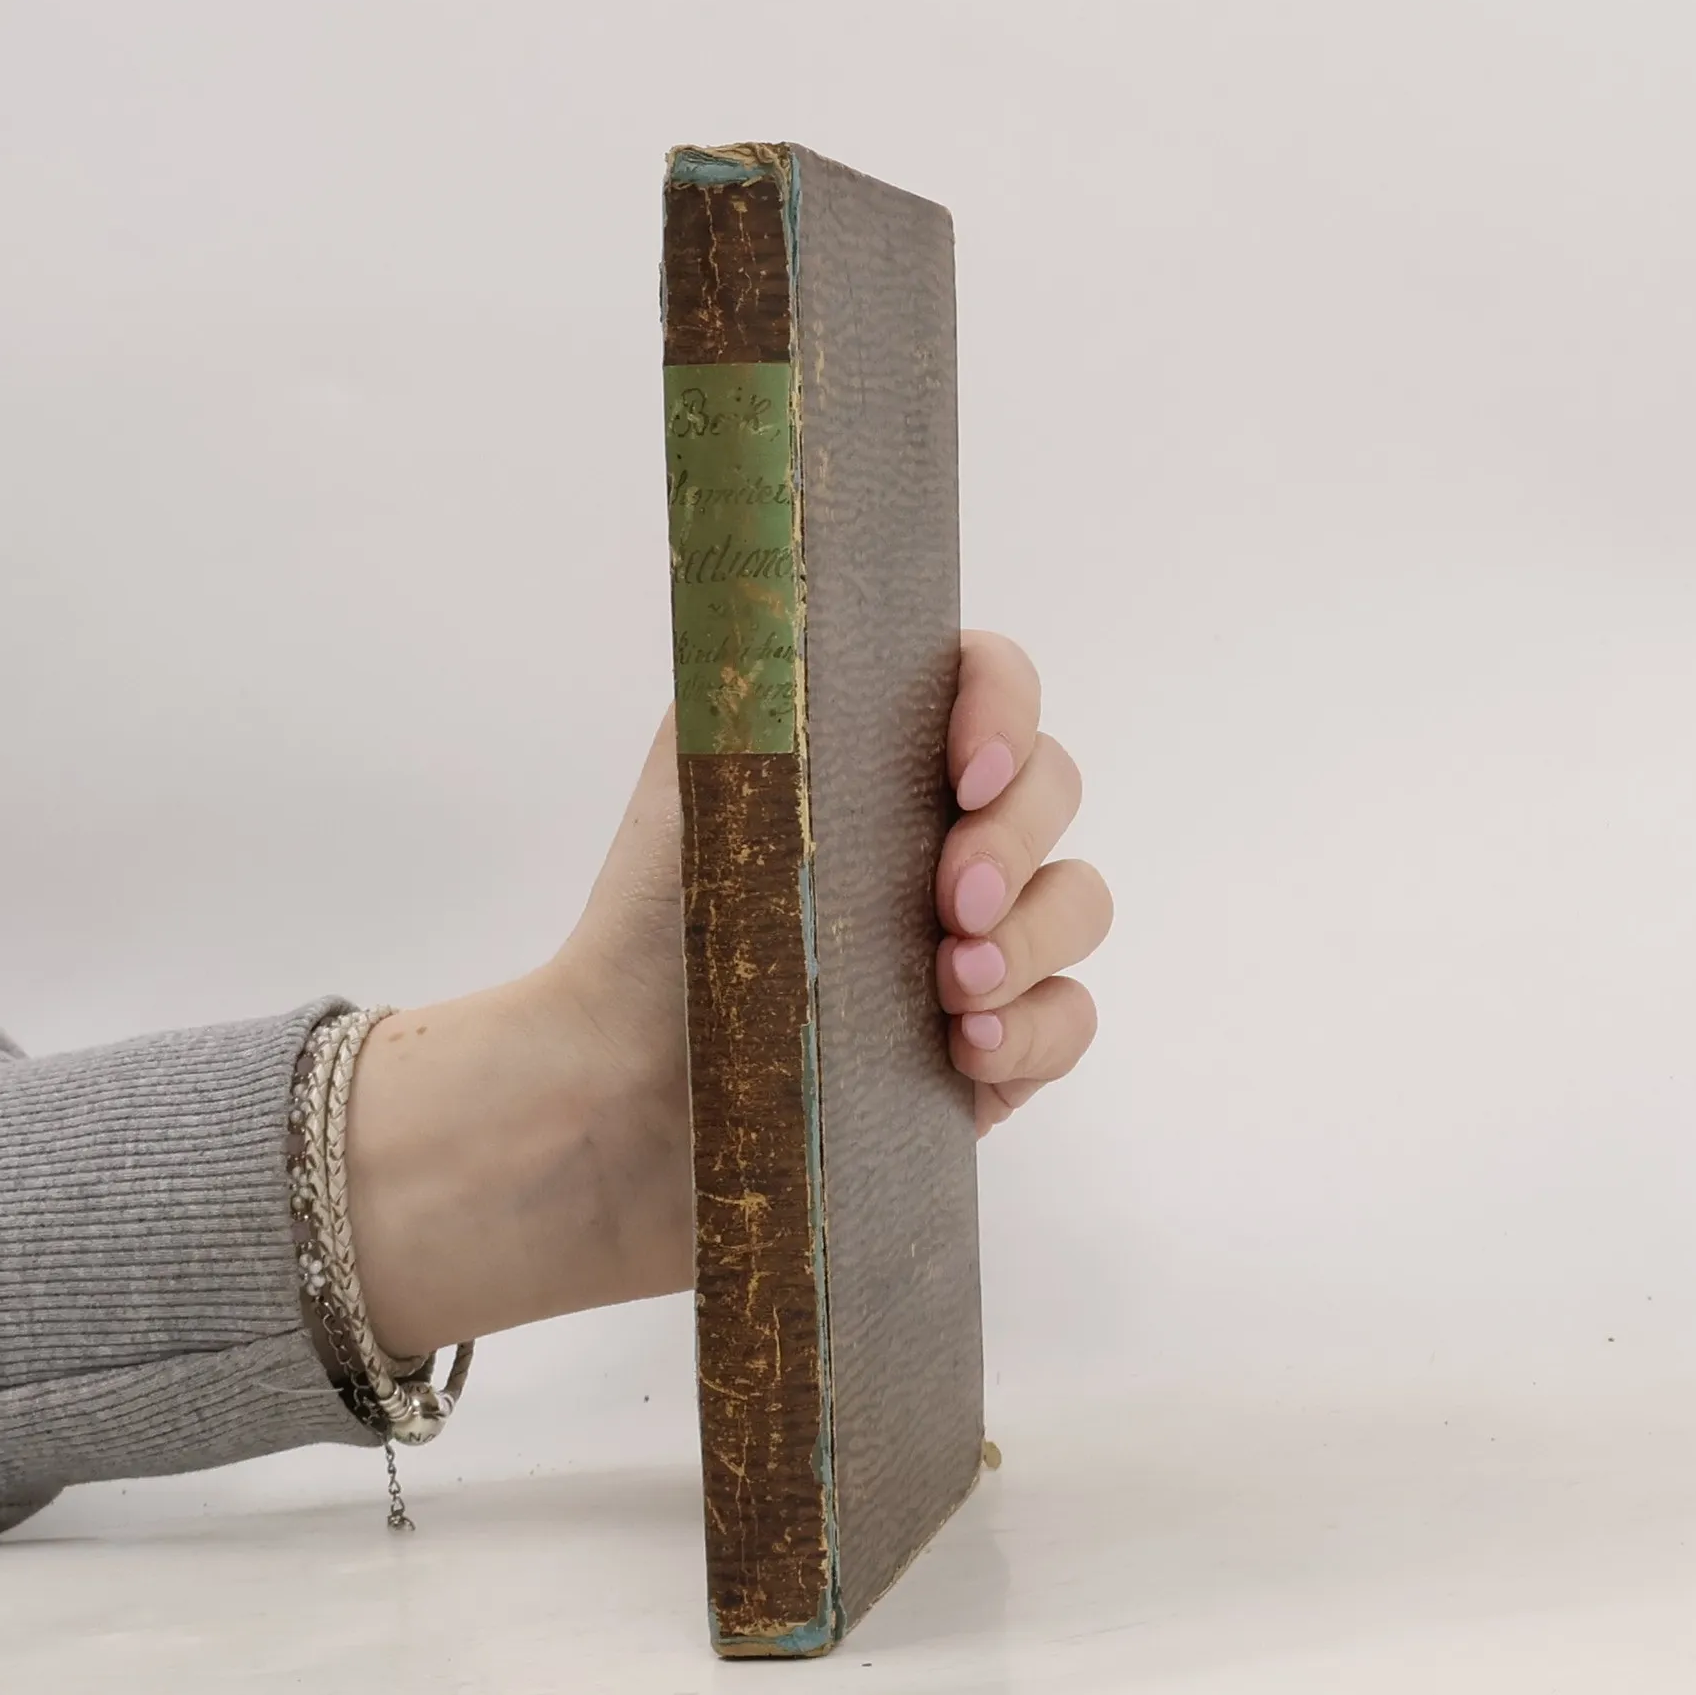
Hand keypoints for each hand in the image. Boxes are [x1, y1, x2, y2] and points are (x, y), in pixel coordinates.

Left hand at [343, 633, 1107, 1355]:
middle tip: (950, 900)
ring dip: (1033, 939)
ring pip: (1079, 905)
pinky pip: (1070, 1021)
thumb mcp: (694, 773)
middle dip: (1016, 839)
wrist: (617, 1100)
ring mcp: (972, 946)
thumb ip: (771, 674)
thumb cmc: (650, 933)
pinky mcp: (986, 1051)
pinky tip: (966, 1052)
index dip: (1003, 710)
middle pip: (1053, 790)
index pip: (990, 687)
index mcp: (878, 758)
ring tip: (953, 988)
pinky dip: (1036, 1032)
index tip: (964, 770)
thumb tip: (820, 594)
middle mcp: (937, 841)